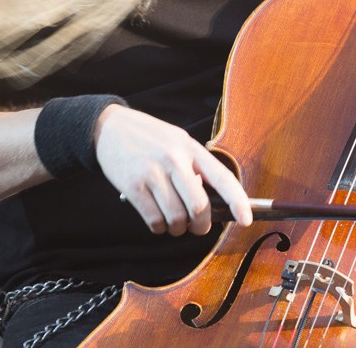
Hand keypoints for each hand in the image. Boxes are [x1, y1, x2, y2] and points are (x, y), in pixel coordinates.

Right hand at [94, 105, 252, 235]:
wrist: (110, 126)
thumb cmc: (148, 137)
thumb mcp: (177, 141)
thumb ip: (194, 167)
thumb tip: (211, 203)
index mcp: (190, 148)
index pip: (221, 177)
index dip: (238, 201)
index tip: (246, 219)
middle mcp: (174, 160)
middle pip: (199, 207)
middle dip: (201, 225)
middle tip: (197, 227)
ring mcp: (153, 174)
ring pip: (176, 219)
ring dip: (177, 229)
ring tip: (173, 221)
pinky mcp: (133, 187)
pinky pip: (155, 221)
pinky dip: (159, 228)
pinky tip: (157, 220)